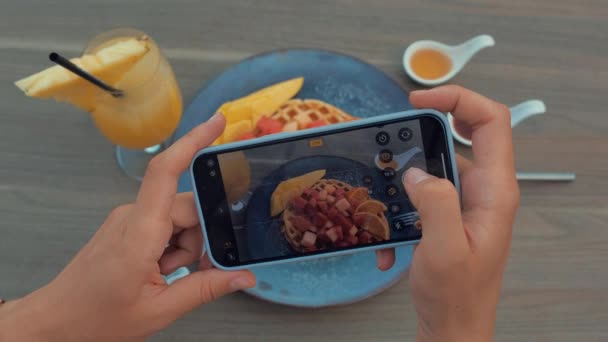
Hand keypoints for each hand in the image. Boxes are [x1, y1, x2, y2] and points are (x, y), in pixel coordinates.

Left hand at [0, 113, 255, 341]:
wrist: (58, 319)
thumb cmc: (97, 316)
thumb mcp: (160, 309)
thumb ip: (205, 289)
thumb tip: (243, 276)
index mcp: (139, 232)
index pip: (166, 172)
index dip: (193, 141)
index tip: (218, 122)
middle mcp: (133, 215)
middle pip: (187, 207)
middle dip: (199, 240)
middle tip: (189, 272)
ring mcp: (129, 218)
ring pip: (179, 218)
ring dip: (185, 247)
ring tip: (166, 277)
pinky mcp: (129, 225)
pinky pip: (165, 224)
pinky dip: (173, 246)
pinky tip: (161, 270)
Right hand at [377, 85, 519, 340]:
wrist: (453, 327)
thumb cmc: (456, 295)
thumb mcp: (444, 249)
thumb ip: (436, 203)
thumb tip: (416, 172)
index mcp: (494, 190)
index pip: (491, 121)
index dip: (459, 98)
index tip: (419, 101)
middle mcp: (483, 190)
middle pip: (461, 136)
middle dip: (423, 136)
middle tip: (392, 143)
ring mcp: (465, 202)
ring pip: (436, 165)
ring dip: (405, 178)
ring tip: (381, 198)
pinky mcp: (448, 215)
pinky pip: (423, 194)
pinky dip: (401, 209)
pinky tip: (389, 242)